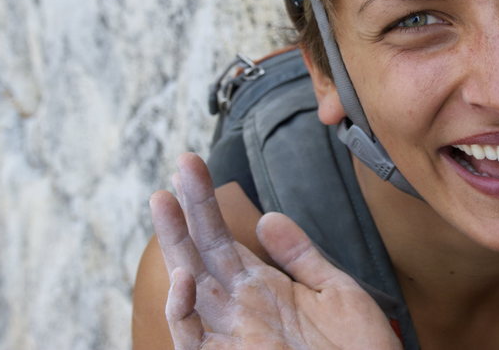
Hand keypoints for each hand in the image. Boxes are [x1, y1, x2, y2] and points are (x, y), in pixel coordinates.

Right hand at [150, 153, 401, 349]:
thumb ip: (300, 255)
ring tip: (164, 202)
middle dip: (187, 212)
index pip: (222, 240)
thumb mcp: (334, 291)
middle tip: (181, 165)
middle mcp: (239, 308)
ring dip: (175, 245)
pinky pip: (192, 339)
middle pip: (202, 253)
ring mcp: (230, 336)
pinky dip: (183, 311)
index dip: (204, 204)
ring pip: (189, 287)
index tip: (193, 166)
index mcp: (261, 289)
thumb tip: (266, 217)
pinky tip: (185, 276)